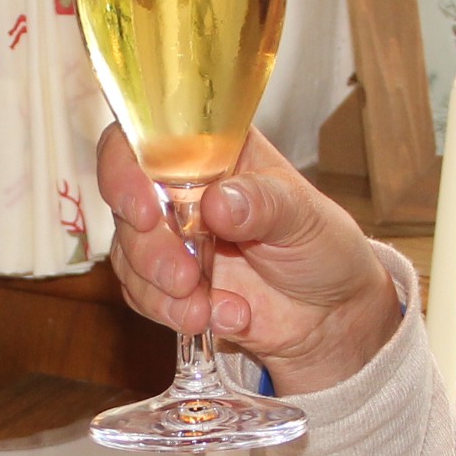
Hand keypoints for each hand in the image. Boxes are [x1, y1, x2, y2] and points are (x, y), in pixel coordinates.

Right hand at [100, 127, 405, 395]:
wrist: (331, 314)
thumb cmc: (321, 245)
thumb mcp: (305, 215)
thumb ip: (263, 203)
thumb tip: (217, 203)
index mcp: (209, 151)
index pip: (141, 138)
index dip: (124, 168)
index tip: (142, 210)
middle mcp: (179, 190)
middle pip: (125, 204)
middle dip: (148, 248)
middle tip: (183, 277)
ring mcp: (170, 238)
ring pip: (128, 256)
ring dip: (158, 289)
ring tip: (204, 309)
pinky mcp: (167, 284)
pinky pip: (143, 297)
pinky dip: (174, 313)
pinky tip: (227, 316)